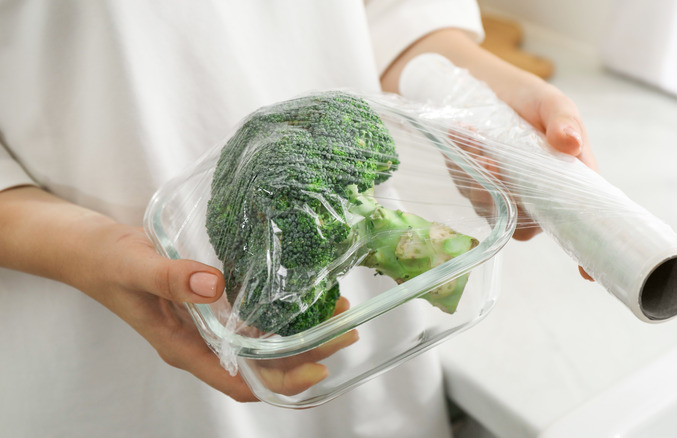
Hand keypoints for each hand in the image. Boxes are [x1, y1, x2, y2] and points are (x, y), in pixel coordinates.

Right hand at [0, 186, 354, 400]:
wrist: (86, 247)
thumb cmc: (105, 261)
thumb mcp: (135, 266)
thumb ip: (171, 277)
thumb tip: (215, 286)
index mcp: (184, 347)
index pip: (240, 380)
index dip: (281, 381)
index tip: (319, 365)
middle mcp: (200, 342)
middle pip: (260, 363)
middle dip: (305, 352)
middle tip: (344, 328)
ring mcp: (205, 325)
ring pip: (259, 340)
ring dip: (297, 330)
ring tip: (334, 308)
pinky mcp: (207, 302)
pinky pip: (249, 316)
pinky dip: (278, 309)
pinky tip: (298, 291)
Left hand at [381, 28, 597, 279]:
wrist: (477, 83)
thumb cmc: (524, 97)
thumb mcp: (549, 102)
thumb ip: (562, 120)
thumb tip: (569, 144)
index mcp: (564, 181)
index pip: (580, 221)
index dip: (585, 251)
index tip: (587, 275)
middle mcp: (534, 195)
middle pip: (529, 225)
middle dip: (511, 201)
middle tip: (495, 163)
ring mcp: (501, 194)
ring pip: (493, 209)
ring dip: (482, 179)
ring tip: (476, 142)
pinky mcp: (472, 185)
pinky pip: (468, 188)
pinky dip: (464, 163)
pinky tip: (463, 133)